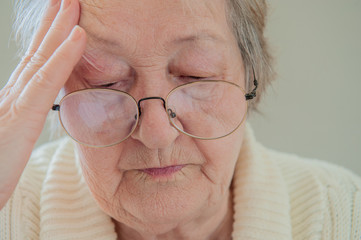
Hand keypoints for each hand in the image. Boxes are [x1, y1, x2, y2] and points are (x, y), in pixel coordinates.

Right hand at [0, 0, 85, 208]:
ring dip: (61, 27)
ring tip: (75, 3)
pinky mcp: (19, 117)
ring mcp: (14, 103)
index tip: (65, 15)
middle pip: (38, 51)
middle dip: (55, 22)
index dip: (51, 37)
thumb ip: (25, 120)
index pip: (37, 62)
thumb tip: (38, 107)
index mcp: (16, 101)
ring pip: (43, 57)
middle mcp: (14, 95)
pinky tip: (79, 36)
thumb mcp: (14, 140)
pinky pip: (46, 81)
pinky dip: (64, 56)